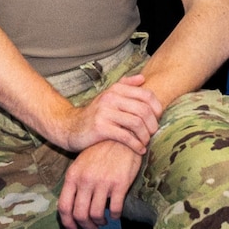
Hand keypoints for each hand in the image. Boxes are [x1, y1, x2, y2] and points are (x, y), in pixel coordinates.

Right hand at [45, 73, 161, 154]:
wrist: (70, 128)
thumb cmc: (94, 114)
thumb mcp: (108, 96)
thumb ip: (125, 86)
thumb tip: (142, 78)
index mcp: (115, 90)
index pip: (146, 95)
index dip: (157, 108)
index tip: (157, 119)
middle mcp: (110, 98)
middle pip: (143, 110)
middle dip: (153, 124)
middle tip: (152, 133)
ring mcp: (104, 113)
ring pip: (136, 124)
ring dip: (145, 136)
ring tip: (145, 142)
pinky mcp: (101, 128)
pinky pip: (126, 137)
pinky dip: (136, 145)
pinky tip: (140, 150)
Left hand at [58, 140, 142, 228]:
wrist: (121, 138)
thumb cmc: (100, 152)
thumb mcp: (81, 164)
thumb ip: (75, 183)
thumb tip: (73, 207)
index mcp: (73, 176)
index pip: (64, 206)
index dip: (67, 222)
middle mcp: (85, 180)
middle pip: (80, 214)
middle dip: (85, 226)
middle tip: (92, 228)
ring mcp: (102, 183)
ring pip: (96, 215)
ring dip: (100, 223)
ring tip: (104, 221)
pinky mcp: (119, 184)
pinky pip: (115, 209)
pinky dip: (115, 216)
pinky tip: (116, 214)